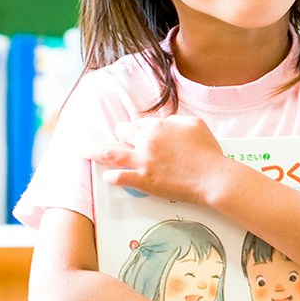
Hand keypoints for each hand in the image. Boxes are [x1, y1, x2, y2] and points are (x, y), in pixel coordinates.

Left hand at [89, 115, 229, 204]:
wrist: (213, 177)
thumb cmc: (208, 152)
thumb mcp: (195, 124)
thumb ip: (177, 120)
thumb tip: (166, 122)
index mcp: (158, 126)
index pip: (140, 122)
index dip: (140, 129)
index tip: (140, 134)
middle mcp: (147, 141)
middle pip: (122, 131)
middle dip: (120, 135)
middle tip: (119, 141)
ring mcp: (143, 161)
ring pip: (110, 152)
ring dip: (95, 151)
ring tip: (85, 152)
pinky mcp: (143, 180)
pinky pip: (119, 177)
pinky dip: (111, 177)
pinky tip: (108, 177)